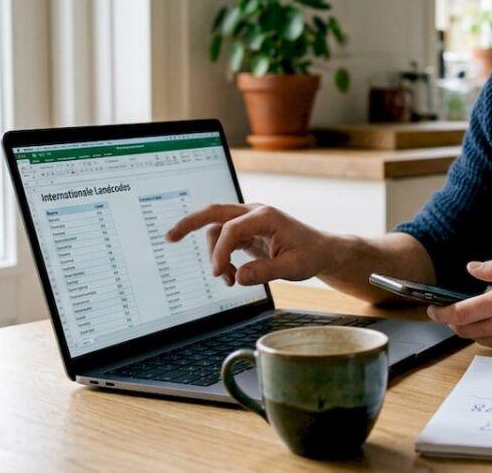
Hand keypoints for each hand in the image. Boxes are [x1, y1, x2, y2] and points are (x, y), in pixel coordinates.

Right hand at [165, 203, 333, 286]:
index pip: (231, 228)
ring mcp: (249, 221)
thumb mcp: (293, 268)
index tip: (220, 273)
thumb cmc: (310, 254)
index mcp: (265, 216)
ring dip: (215, 254)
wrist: (322, 250)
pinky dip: (221, 256)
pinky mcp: (246, 231)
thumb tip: (238, 277)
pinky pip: (224, 240)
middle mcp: (254, 213)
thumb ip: (265, 272)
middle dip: (190, 223)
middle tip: (170, 237)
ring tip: (226, 279)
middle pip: (214, 212)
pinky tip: (229, 275)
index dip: (221, 251)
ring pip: (217, 230)